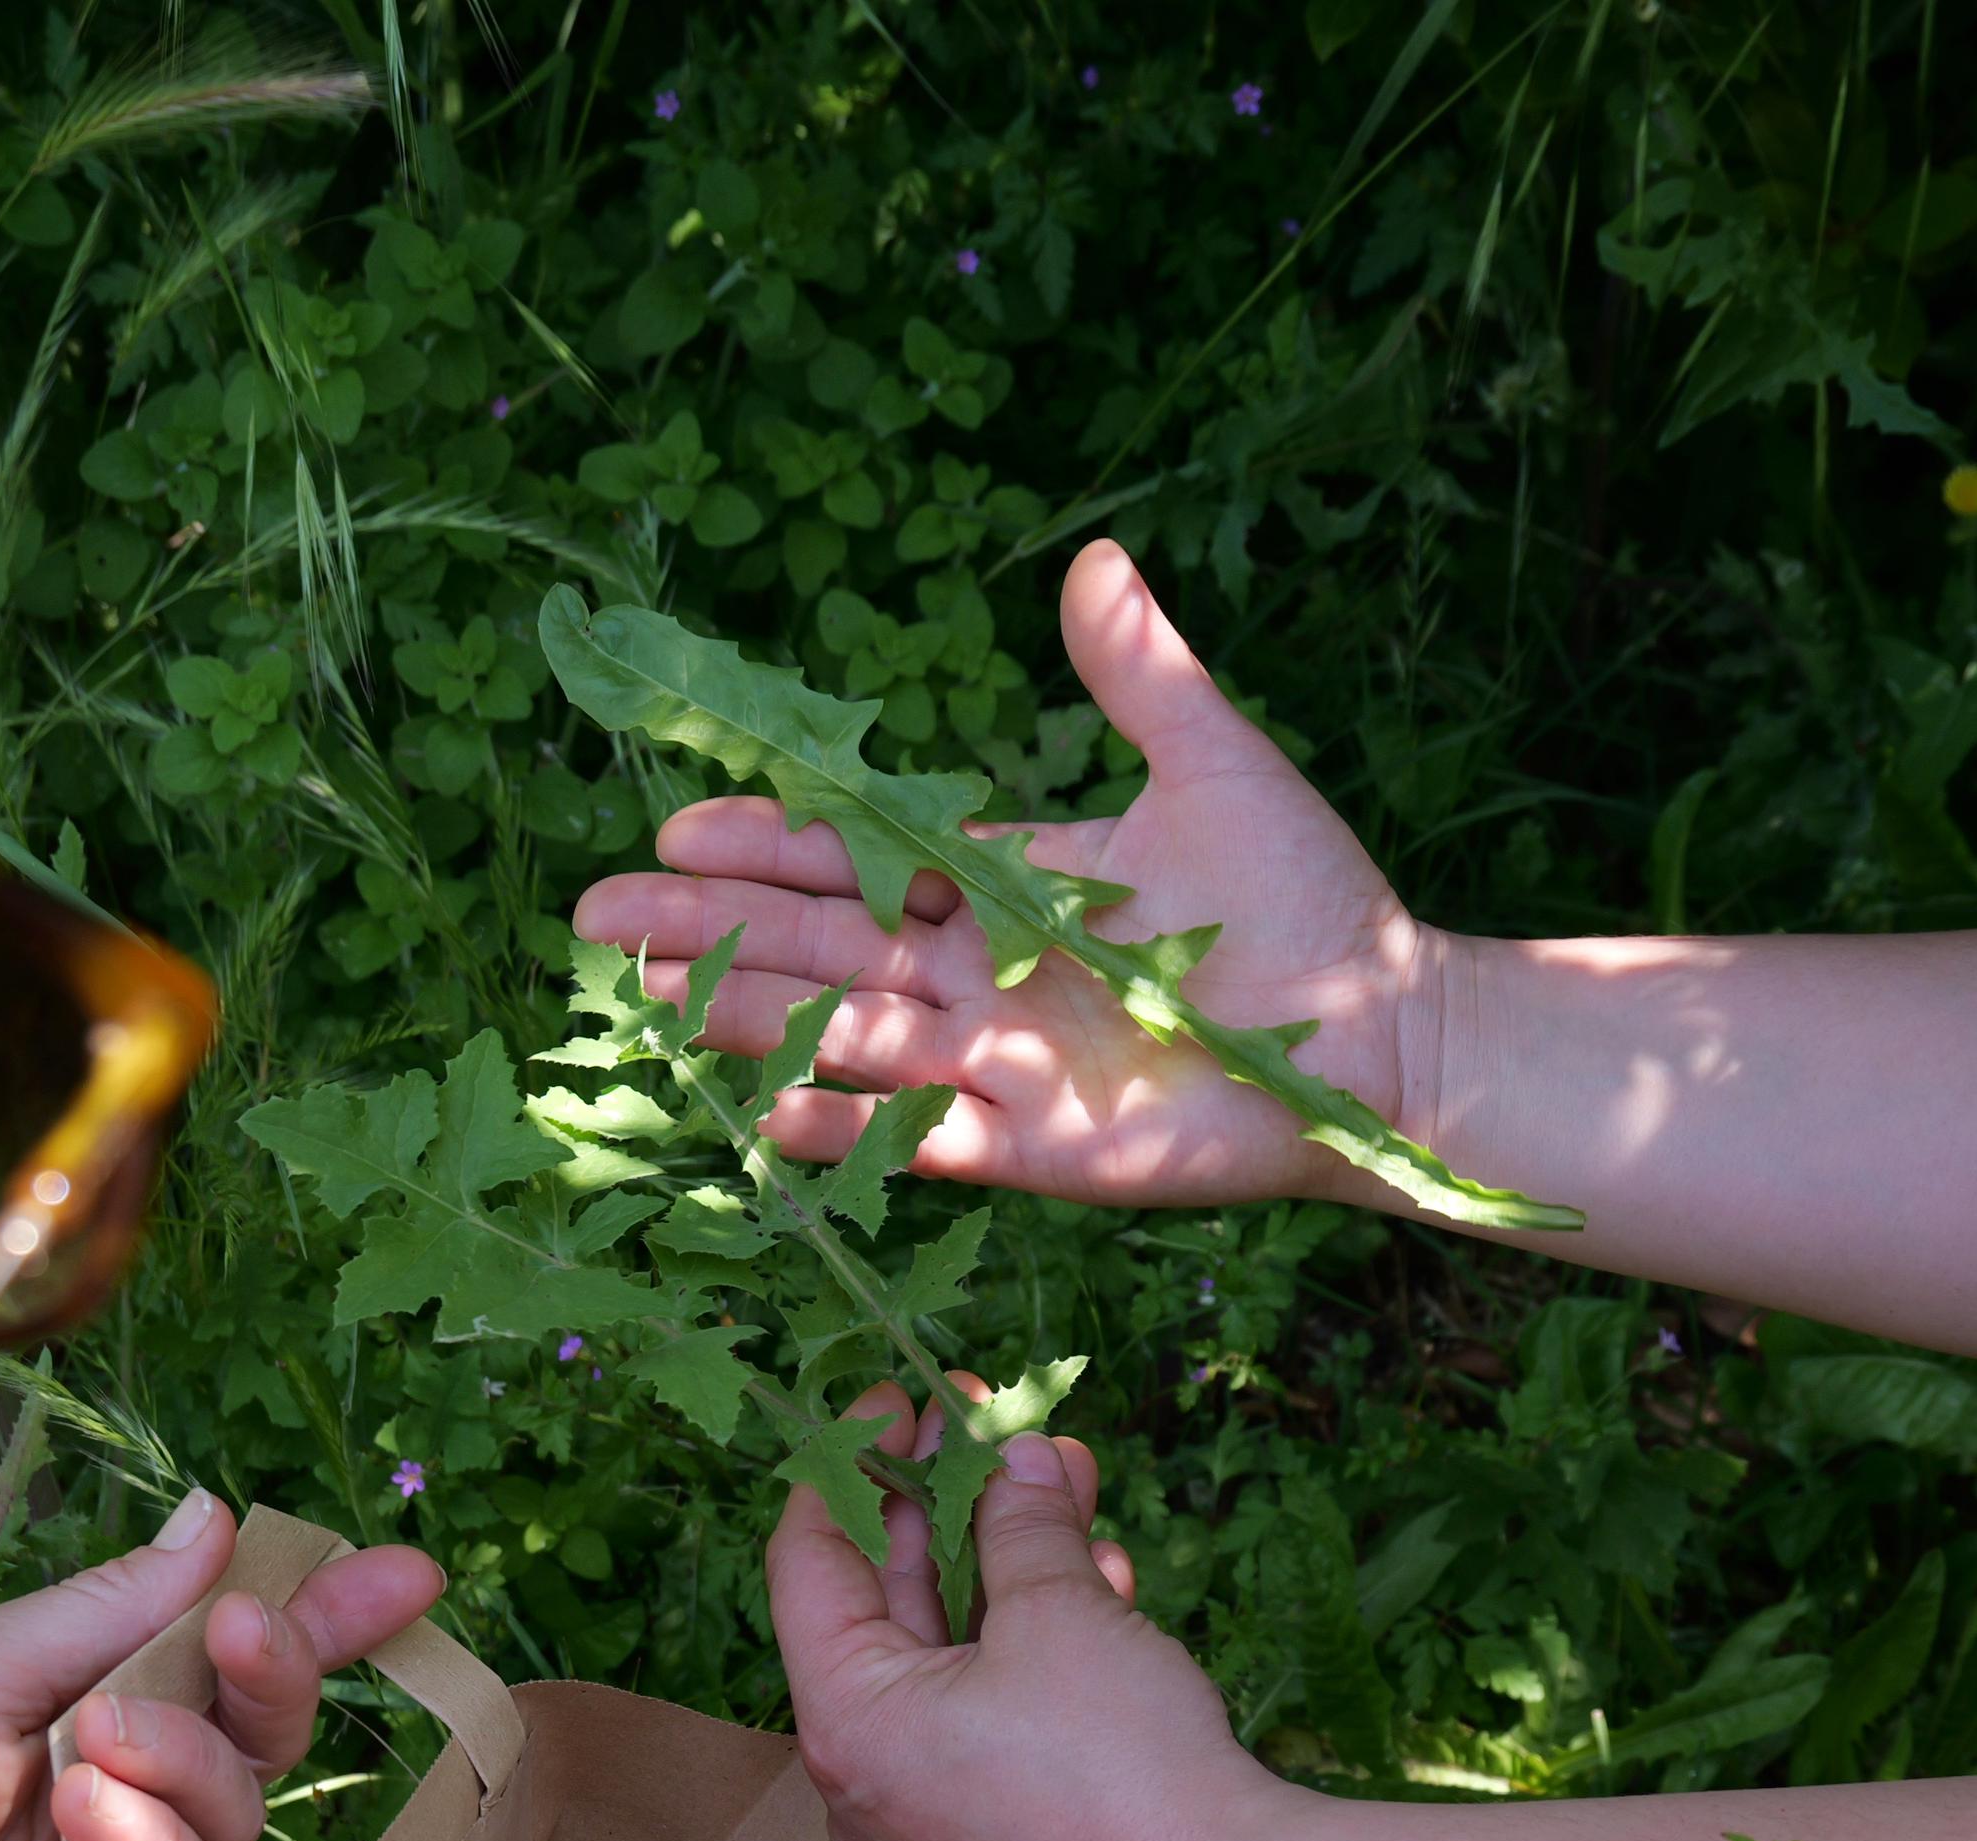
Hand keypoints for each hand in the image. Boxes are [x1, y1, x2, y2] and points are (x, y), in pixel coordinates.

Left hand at [0, 1488, 446, 1840]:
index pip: (224, 1664)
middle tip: (245, 1634)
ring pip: (238, 1814)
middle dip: (270, 1674)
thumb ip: (111, 1611)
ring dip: (178, 1764)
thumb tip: (216, 1524)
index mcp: (80, 1716)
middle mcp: (118, 1806)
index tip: (407, 1574)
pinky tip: (83, 1830)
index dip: (320, 1621)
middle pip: (256, 1736)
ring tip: (88, 1754)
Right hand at [570, 540, 1433, 1205]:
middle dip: (707, 927)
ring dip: (740, 1016)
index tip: (673, 819)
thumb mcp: (1213, 763)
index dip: (766, 842)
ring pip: (840, 1036)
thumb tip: (1096, 559)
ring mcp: (997, 1063)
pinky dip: (837, 1125)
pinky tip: (753, 1108)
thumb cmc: (1310, 901)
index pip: (857, 857)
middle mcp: (980, 973)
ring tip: (639, 995)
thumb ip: (1140, 674)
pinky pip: (911, 1137)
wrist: (1382, 1034)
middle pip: (817, 947)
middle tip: (594, 914)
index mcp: (1005, 882)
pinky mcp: (1030, 1146)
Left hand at [771, 1390, 1297, 1840]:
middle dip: (949, 1501)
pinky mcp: (999, 1824)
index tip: (897, 1397)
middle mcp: (869, 1777)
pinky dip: (1036, 1636)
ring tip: (1068, 1474)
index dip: (852, 1462)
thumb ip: (1017, 1521)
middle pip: (884, 1603)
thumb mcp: (1059, 1611)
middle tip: (988, 1418)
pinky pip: (994, 1706)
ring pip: (953, 1651)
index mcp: (846, 1723)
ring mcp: (934, 1809)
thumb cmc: (1120, 1762)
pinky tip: (1103, 1575)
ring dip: (1008, 1557)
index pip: (808, 1562)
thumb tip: (1012, 1456)